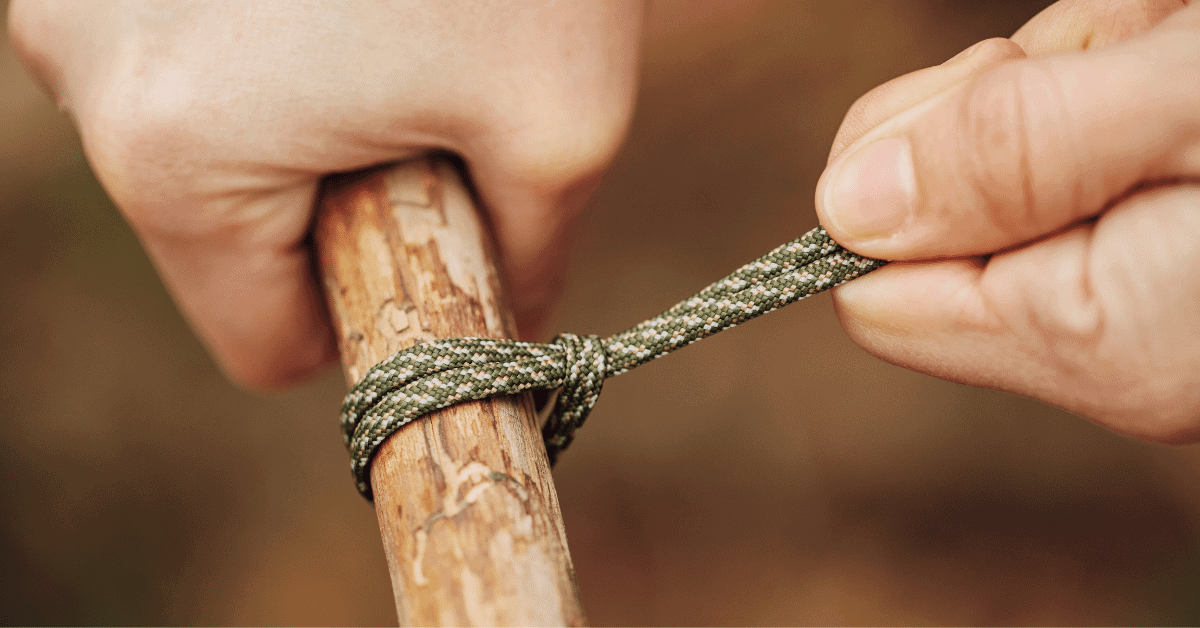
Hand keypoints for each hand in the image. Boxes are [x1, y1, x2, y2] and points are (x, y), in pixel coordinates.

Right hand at [7, 0, 642, 386]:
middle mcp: (80, 68)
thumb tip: (507, 326)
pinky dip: (252, 36)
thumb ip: (528, 259)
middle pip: (223, 236)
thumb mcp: (562, 122)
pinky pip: (174, 41)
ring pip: (197, 134)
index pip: (261, 340)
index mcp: (178, 154)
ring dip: (291, 115)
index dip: (360, 322)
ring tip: (375, 16)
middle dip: (329, 204)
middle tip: (418, 101)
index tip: (424, 253)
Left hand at [815, 0, 1199, 441]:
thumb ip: (1010, 156)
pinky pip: (1078, 153)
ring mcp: (1146, 307)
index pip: (875, 285)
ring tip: (1176, 59)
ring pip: (1005, 162)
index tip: (1001, 97)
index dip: (905, 172)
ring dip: (1076, 77)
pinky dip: (1118, 82)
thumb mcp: (1185, 107)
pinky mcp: (1170, 257)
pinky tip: (1181, 64)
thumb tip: (842, 210)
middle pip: (933, 213)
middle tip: (1121, 67)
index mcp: (1093, 342)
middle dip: (1002, 106)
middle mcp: (1113, 350)